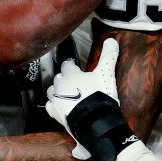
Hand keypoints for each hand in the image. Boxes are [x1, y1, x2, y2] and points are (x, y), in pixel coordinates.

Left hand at [45, 39, 137, 160]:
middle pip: (58, 78)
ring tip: (65, 93)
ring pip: (51, 91)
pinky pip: (50, 107)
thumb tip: (111, 40)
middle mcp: (60, 86)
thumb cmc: (100, 96)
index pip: (67, 65)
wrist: (94, 121)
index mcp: (71, 75)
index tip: (74, 66)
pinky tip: (59, 107)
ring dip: (56, 90)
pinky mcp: (55, 114)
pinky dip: (54, 106)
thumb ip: (108, 56)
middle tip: (72, 81)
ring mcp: (56, 100)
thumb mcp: (106, 74)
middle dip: (64, 78)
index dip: (70, 65)